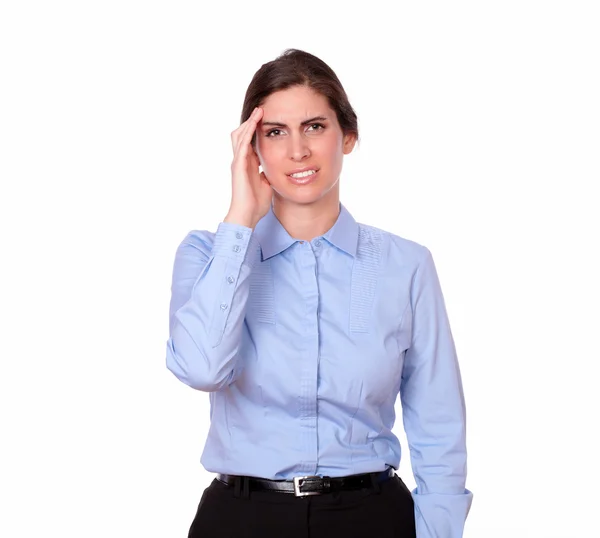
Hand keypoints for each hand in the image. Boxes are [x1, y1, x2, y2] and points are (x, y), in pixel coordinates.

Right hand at [225, 107, 271, 227]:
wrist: (247, 215)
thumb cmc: (256, 204)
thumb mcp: (267, 184)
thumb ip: (269, 174)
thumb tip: (276, 169)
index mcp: (248, 164)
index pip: (251, 142)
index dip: (256, 130)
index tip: (267, 119)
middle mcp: (241, 161)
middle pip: (242, 134)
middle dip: (251, 122)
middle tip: (262, 110)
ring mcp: (238, 162)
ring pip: (240, 135)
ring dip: (249, 122)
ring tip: (259, 111)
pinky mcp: (238, 165)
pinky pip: (242, 144)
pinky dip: (248, 132)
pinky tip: (254, 123)